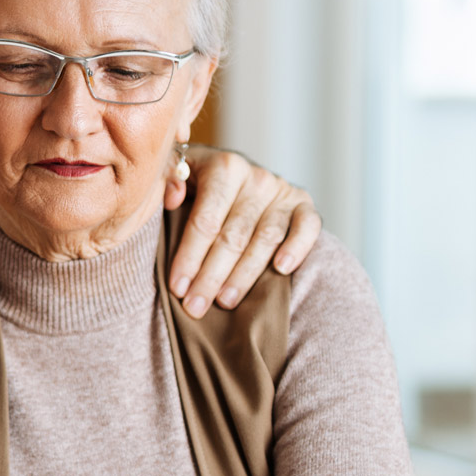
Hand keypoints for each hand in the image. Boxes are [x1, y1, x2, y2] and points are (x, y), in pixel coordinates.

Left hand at [165, 145, 322, 317]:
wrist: (238, 175)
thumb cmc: (200, 183)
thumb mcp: (179, 174)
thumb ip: (167, 178)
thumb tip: (172, 198)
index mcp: (223, 167)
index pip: (206, 219)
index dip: (190, 256)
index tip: (177, 288)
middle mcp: (256, 177)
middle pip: (233, 235)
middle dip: (211, 276)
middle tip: (195, 307)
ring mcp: (283, 191)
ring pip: (266, 238)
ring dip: (245, 274)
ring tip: (225, 302)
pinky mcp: (304, 203)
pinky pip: (308, 225)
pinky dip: (297, 247)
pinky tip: (281, 269)